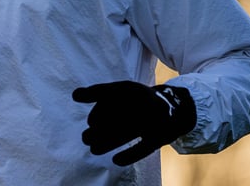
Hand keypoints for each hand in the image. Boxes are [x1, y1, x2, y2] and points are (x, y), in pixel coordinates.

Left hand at [72, 80, 195, 165]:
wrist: (175, 108)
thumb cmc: (138, 100)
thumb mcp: (121, 91)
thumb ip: (97, 92)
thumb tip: (74, 95)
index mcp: (132, 90)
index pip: (111, 97)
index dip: (98, 111)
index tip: (90, 122)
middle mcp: (143, 102)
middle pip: (117, 116)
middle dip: (99, 130)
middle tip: (86, 138)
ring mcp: (153, 120)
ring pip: (128, 132)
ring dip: (108, 142)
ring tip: (93, 149)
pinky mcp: (160, 137)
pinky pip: (144, 148)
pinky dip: (130, 155)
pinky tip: (115, 160)